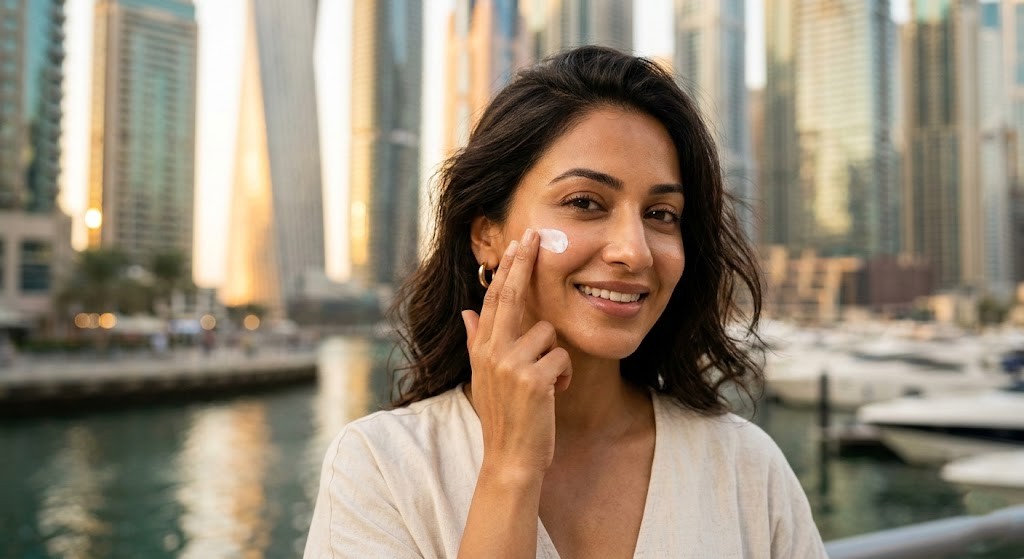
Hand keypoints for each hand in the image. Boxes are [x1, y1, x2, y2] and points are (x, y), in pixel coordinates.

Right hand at [462, 228, 572, 477]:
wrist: (509, 459)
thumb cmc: (503, 418)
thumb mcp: (484, 377)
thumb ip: (476, 341)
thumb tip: (468, 311)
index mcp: (482, 349)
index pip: (494, 299)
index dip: (507, 269)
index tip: (517, 244)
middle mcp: (492, 352)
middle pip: (510, 296)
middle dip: (524, 263)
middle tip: (535, 234)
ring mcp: (511, 364)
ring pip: (548, 333)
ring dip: (555, 357)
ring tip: (546, 384)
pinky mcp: (534, 378)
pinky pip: (562, 357)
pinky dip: (564, 376)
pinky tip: (553, 396)